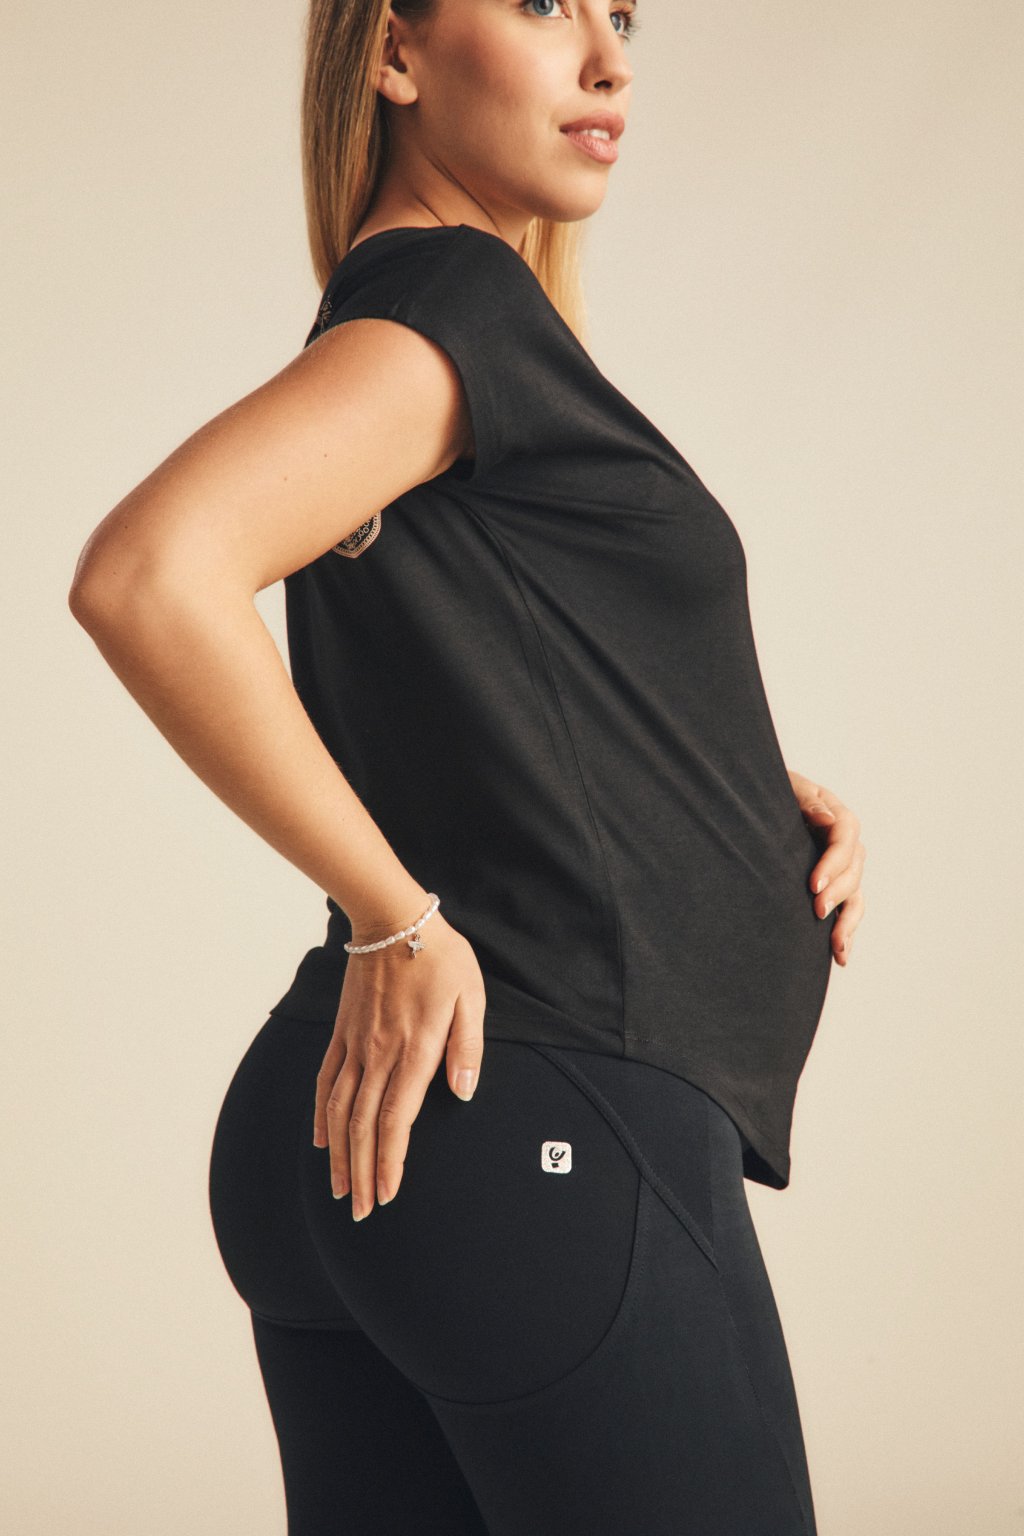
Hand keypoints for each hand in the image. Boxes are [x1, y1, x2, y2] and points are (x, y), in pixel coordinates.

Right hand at [312, 904, 486, 1220]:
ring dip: (339, 1155)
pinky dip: (322, 1115)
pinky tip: (322, 1141)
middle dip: (362, 1173)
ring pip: (340, 1111)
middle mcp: (379, 1053)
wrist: (391, 918)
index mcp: (415, 1049)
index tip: (388, 1195)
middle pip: (363, 1126)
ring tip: (340, 1190)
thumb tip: (464, 1093)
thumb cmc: (440, 956)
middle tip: (361, 1211)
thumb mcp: (472, 995)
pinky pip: (327, 1081)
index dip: (390, 1162)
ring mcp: (356, 1044)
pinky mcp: (343, 1032)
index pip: (396, 1119)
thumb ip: (468, 1048)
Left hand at [787, 770, 865, 966]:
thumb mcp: (787, 788)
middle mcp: (844, 842)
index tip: (814, 885)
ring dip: (848, 921)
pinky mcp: (834, 885)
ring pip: (855, 894)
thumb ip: (807, 802)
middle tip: (817, 911)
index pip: (844, 838)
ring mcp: (842, 865)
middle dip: (837, 893)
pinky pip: (848, 909)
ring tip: (837, 947)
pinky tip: (840, 955)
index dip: (832, 863)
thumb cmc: (771, 793)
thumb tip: (829, 818)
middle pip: (853, 869)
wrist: (756, 804)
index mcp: (836, 814)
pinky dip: (845, 930)